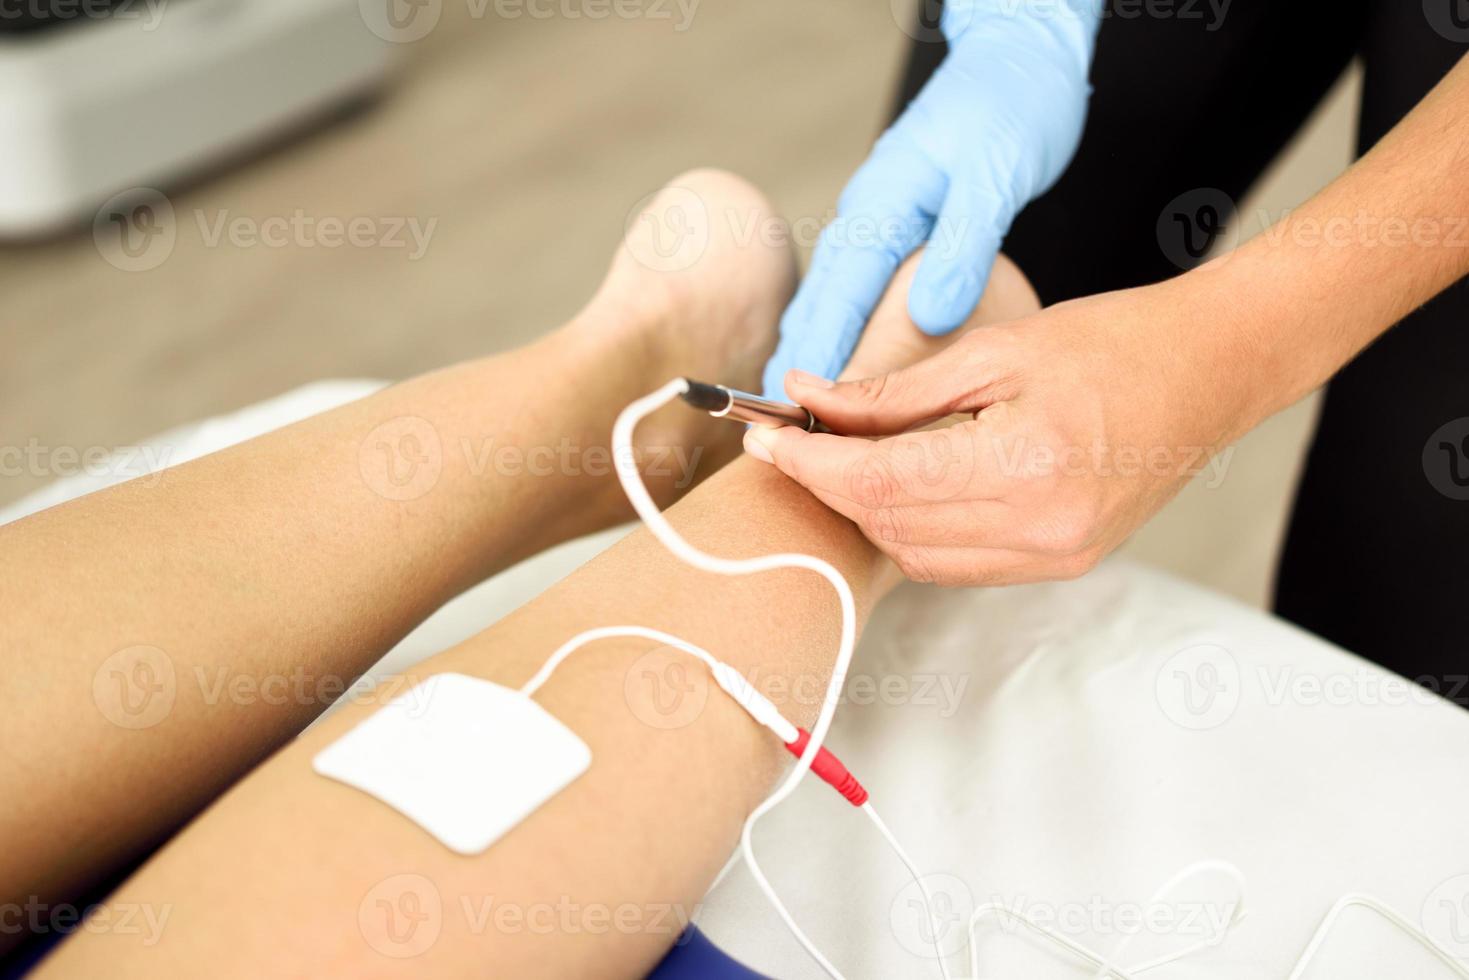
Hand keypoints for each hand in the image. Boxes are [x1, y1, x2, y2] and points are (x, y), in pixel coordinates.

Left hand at [744, 281, 1268, 585]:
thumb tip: (809, 402)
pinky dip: (913, 528)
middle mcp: (1040, 530)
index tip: (763, 437)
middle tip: (795, 437)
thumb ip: (893, 394)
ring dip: (868, 510)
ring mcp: (1053, 557)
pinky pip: (955, 563)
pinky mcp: (1060, 564)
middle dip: (829, 484)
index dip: (808, 464)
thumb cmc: (1114, 344)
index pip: (877, 483)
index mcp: (1025, 467)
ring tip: (848, 456)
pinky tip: (905, 483)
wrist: (1211, 374)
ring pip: (913, 554)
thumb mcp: (995, 351)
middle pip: (888, 525)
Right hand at [761, 0, 1099, 394]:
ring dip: (815, 354)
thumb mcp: (995, 176)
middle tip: (785, 437)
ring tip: (804, 420)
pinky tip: (848, 367)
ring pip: (832, 300)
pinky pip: (858, 291)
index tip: (797, 417)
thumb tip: (932, 314)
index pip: (839, 298)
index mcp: (882, 204)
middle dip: (799, 370)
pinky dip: (844, 332)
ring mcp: (878, 220)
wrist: (1021, 59)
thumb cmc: (1010, 107)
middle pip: (820, 305)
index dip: (816, 361)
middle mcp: (868, 215)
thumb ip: (964, 246)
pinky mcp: (897, 226)